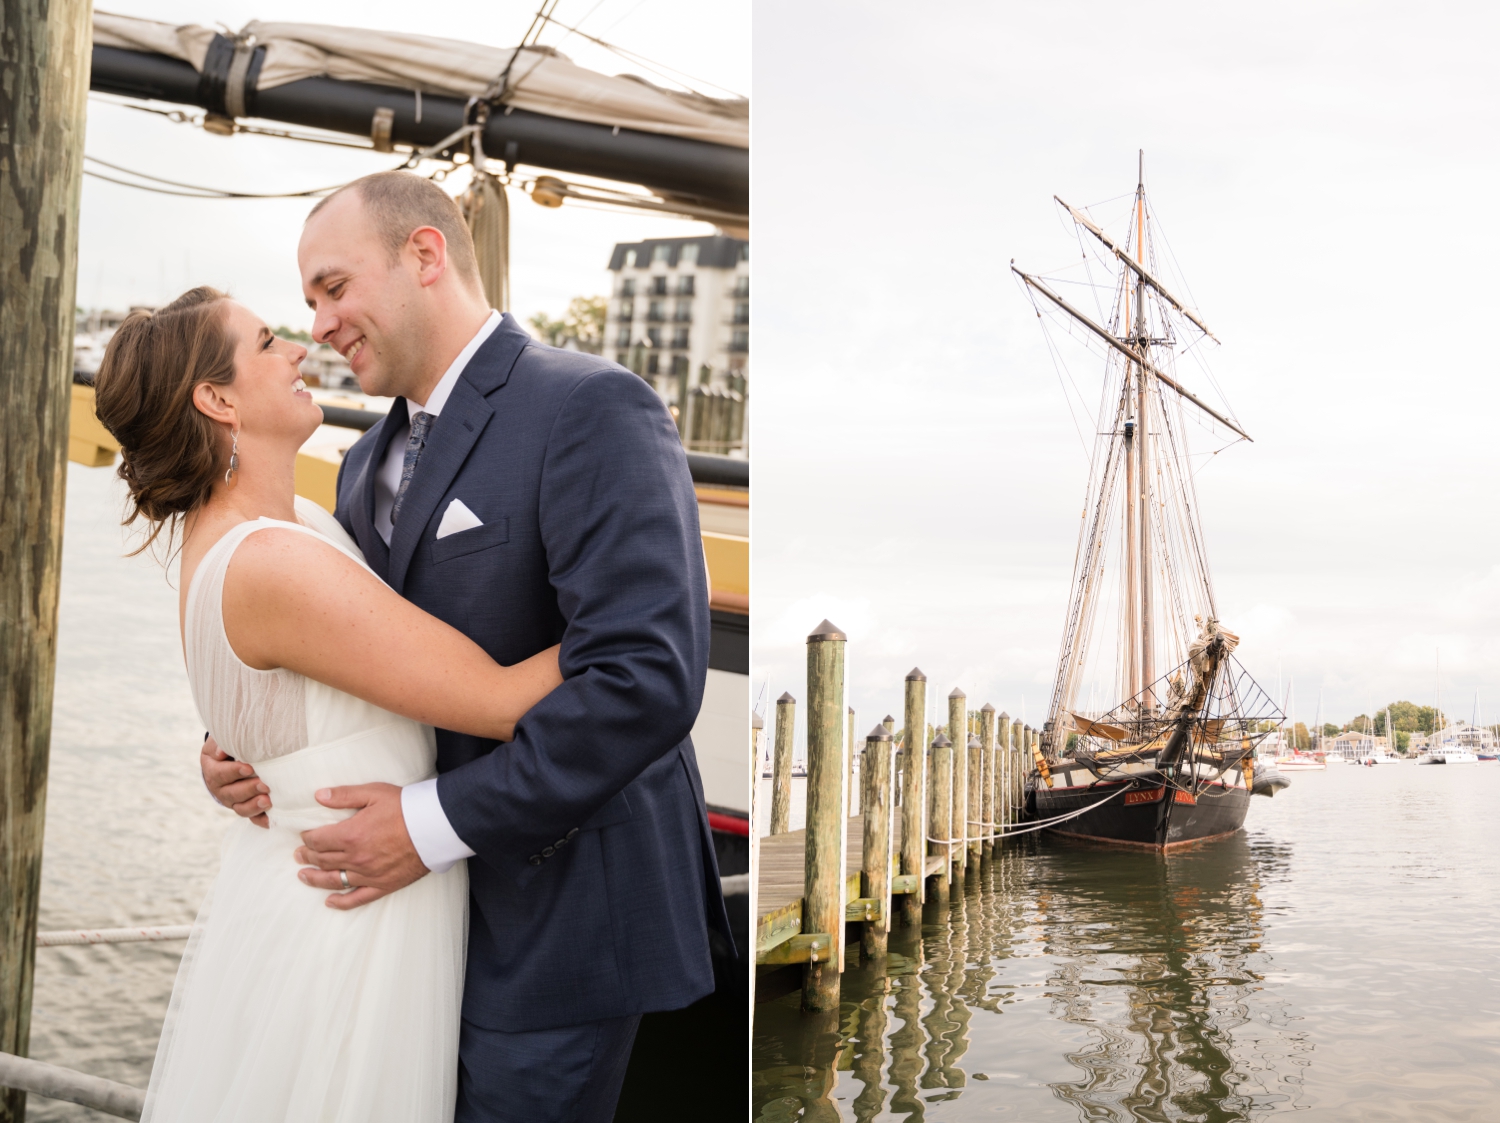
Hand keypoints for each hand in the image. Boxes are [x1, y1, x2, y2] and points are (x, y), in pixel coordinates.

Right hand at [201, 736, 269, 827]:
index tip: (249, 768)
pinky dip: (262, 820)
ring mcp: (233, 801)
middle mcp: (221, 789)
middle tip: (265, 785)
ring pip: (241, 808)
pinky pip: (252, 818)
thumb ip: (221, 743)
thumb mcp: (221, 740)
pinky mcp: (245, 808)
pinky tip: (272, 819)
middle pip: (232, 793)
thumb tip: (222, 751)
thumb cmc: (230, 746)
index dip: (234, 772)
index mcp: (213, 770)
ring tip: (268, 801)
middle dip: (249, 789)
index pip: (220, 773)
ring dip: (254, 806)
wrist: (231, 758)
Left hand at [295, 783, 427, 910]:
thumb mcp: (374, 793)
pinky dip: (341, 902)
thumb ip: (345, 795)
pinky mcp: (382, 885)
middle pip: (322, 860)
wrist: (435, 827)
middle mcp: (356, 858)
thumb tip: (319, 795)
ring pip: (333, 880)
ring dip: (315, 878)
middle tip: (299, 854)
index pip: (318, 840)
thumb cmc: (406, 807)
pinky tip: (330, 902)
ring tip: (303, 876)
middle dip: (307, 856)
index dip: (307, 838)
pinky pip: (357, 898)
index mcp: (351, 835)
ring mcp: (368, 875)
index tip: (305, 836)